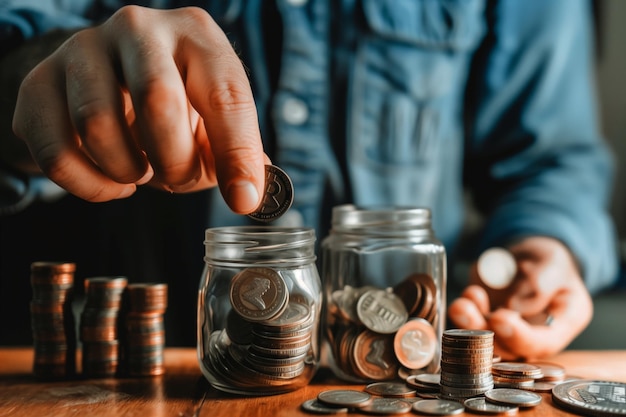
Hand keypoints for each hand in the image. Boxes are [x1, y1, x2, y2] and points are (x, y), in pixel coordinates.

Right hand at [12, 6, 266, 213]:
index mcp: (196, 35)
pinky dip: (90, 185)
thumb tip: (249, 195)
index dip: (237, 153)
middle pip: (158, 100)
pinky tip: (111, 181)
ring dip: (127, 171)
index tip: (242, 199)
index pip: (225, 95)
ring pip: (98, 125)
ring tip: (141, 170)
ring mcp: (82, 49)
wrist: (108, 83)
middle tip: (177, 178)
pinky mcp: (38, 82)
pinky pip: (56, 152)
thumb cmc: (175, 109)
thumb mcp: (214, 124)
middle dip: (174, 161)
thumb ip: (236, 155)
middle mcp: (138, 29)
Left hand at [448, 236, 592, 359]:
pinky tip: (465, 298)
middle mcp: (534, 337)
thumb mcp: (551, 261)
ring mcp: (506, 334)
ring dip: (469, 328)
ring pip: (487, 345)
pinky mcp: (484, 326)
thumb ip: (539, 282)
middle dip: (485, 334)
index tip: (500, 318)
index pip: (544, 342)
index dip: (520, 336)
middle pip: (510, 350)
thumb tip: (513, 306)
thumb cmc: (547, 261)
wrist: (527, 258)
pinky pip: (471, 331)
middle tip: (467, 310)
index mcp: (564, 323)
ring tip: (461, 305)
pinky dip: (463, 319)